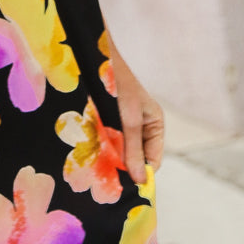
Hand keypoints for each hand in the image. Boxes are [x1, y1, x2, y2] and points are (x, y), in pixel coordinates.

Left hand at [106, 30, 164, 185]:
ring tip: (96, 164)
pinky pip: (106, 142)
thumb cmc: (117, 84)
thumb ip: (133, 149)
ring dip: (109, 157)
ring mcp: (123, 124)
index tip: (125, 187)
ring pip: (119, 151)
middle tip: (106, 178)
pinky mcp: (106, 121)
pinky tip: (89, 152)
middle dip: (123, 167)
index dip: (140, 174)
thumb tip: (141, 180)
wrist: (93, 57)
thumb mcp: (128, 119)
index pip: (152, 161)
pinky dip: (100, 147)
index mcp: (155, 125)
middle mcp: (141, 126)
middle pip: (135, 158)